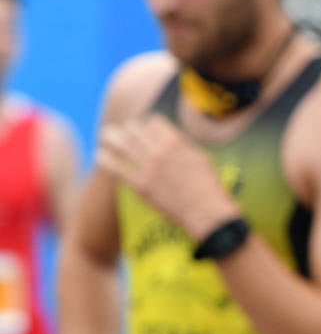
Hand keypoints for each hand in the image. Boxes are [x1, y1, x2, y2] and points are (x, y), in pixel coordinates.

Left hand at [97, 118, 239, 239]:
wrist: (206, 212)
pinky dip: (106, 159)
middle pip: (135, 129)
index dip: (148, 124)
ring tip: (105, 135)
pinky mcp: (141, 185)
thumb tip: (171, 139)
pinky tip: (100, 155)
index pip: (153, 122)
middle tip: (122, 131)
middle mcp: (160, 152)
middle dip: (128, 128)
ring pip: (122, 144)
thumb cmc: (208, 186)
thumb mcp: (200, 157)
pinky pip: (117, 168)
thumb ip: (183, 145)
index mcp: (177, 143)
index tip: (144, 129)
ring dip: (112, 137)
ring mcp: (149, 168)